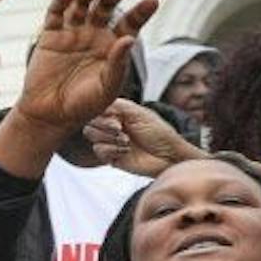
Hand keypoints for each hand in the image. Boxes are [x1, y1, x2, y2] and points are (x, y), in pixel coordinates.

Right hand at [15, 0, 159, 139]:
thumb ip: (118, 64)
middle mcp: (94, 34)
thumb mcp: (107, 88)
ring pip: (83, 3)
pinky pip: (57, 12)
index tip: (153, 0)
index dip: (141, 11)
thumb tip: (130, 38)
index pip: (131, 22)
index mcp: (114, 46)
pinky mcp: (50, 34)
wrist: (50, 115)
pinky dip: (63, 0)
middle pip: (106, 6)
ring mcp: (72, 32)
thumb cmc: (84, 105)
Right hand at [84, 99, 204, 178]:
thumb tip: (98, 103)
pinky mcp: (111, 157)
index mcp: (118, 113)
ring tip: (127, 142)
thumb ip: (118, 105)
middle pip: (90, 123)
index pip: (96, 110)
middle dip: (104, 127)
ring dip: (110, 139)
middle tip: (121, 130)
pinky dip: (112, 150)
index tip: (117, 119)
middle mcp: (112, 126)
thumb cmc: (160, 133)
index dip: (102, 114)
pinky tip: (126, 151)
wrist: (169, 156)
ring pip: (92, 137)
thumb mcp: (140, 113)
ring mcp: (110, 142)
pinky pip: (99, 151)